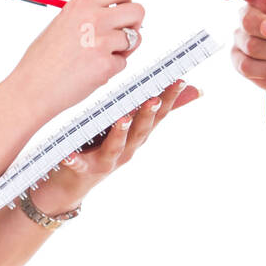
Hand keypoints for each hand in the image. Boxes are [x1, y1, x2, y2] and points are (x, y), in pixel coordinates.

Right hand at [11, 0, 144, 120]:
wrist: (32, 88)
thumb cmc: (45, 59)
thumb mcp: (64, 22)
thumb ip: (92, 14)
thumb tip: (122, 13)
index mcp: (82, 3)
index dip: (128, 0)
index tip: (120, 12)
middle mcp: (93, 18)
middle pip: (139, 11)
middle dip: (134, 25)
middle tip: (119, 36)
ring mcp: (101, 41)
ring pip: (135, 39)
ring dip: (122, 50)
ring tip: (97, 56)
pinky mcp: (105, 64)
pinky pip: (123, 63)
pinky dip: (111, 69)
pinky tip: (90, 71)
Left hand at [27, 79, 200, 214]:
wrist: (73, 185)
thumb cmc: (105, 147)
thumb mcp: (134, 128)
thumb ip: (159, 109)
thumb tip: (197, 89)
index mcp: (138, 136)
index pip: (158, 115)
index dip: (169, 99)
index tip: (179, 81)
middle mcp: (127, 149)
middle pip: (141, 130)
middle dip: (148, 115)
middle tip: (154, 98)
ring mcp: (107, 161)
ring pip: (116, 146)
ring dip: (120, 132)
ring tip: (122, 118)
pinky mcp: (84, 170)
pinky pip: (80, 164)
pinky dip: (75, 160)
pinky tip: (69, 154)